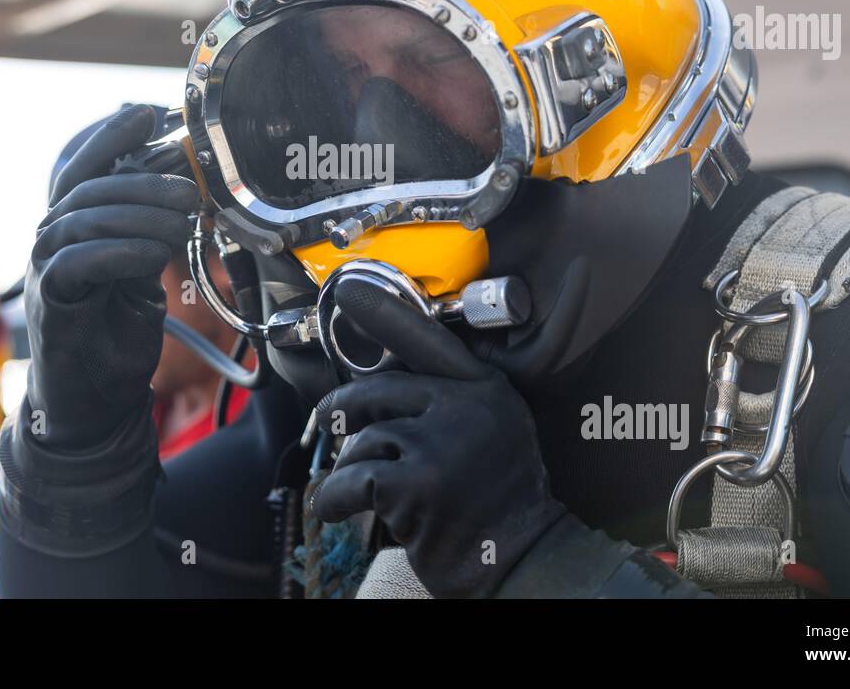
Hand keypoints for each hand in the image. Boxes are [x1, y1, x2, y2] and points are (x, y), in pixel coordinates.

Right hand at [24, 105, 198, 450]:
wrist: (93, 407)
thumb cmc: (116, 339)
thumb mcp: (142, 276)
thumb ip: (149, 236)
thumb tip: (182, 195)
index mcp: (74, 228)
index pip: (84, 167)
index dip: (110, 136)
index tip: (146, 113)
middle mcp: (52, 241)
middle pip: (88, 187)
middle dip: (142, 179)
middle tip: (190, 189)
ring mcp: (44, 270)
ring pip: (83, 218)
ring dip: (138, 213)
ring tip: (182, 221)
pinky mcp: (49, 302)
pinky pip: (77, 261)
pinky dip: (118, 252)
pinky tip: (151, 255)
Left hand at [309, 278, 564, 596]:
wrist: (522, 559)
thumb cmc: (500, 504)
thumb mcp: (493, 433)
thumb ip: (450, 402)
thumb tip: (380, 389)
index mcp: (486, 390)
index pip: (428, 341)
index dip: (385, 315)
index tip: (349, 289)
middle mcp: (466, 408)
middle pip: (378, 391)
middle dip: (343, 409)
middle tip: (327, 419)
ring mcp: (440, 444)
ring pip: (363, 440)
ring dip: (350, 469)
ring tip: (362, 491)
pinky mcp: (414, 483)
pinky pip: (352, 480)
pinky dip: (335, 499)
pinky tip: (339, 508)